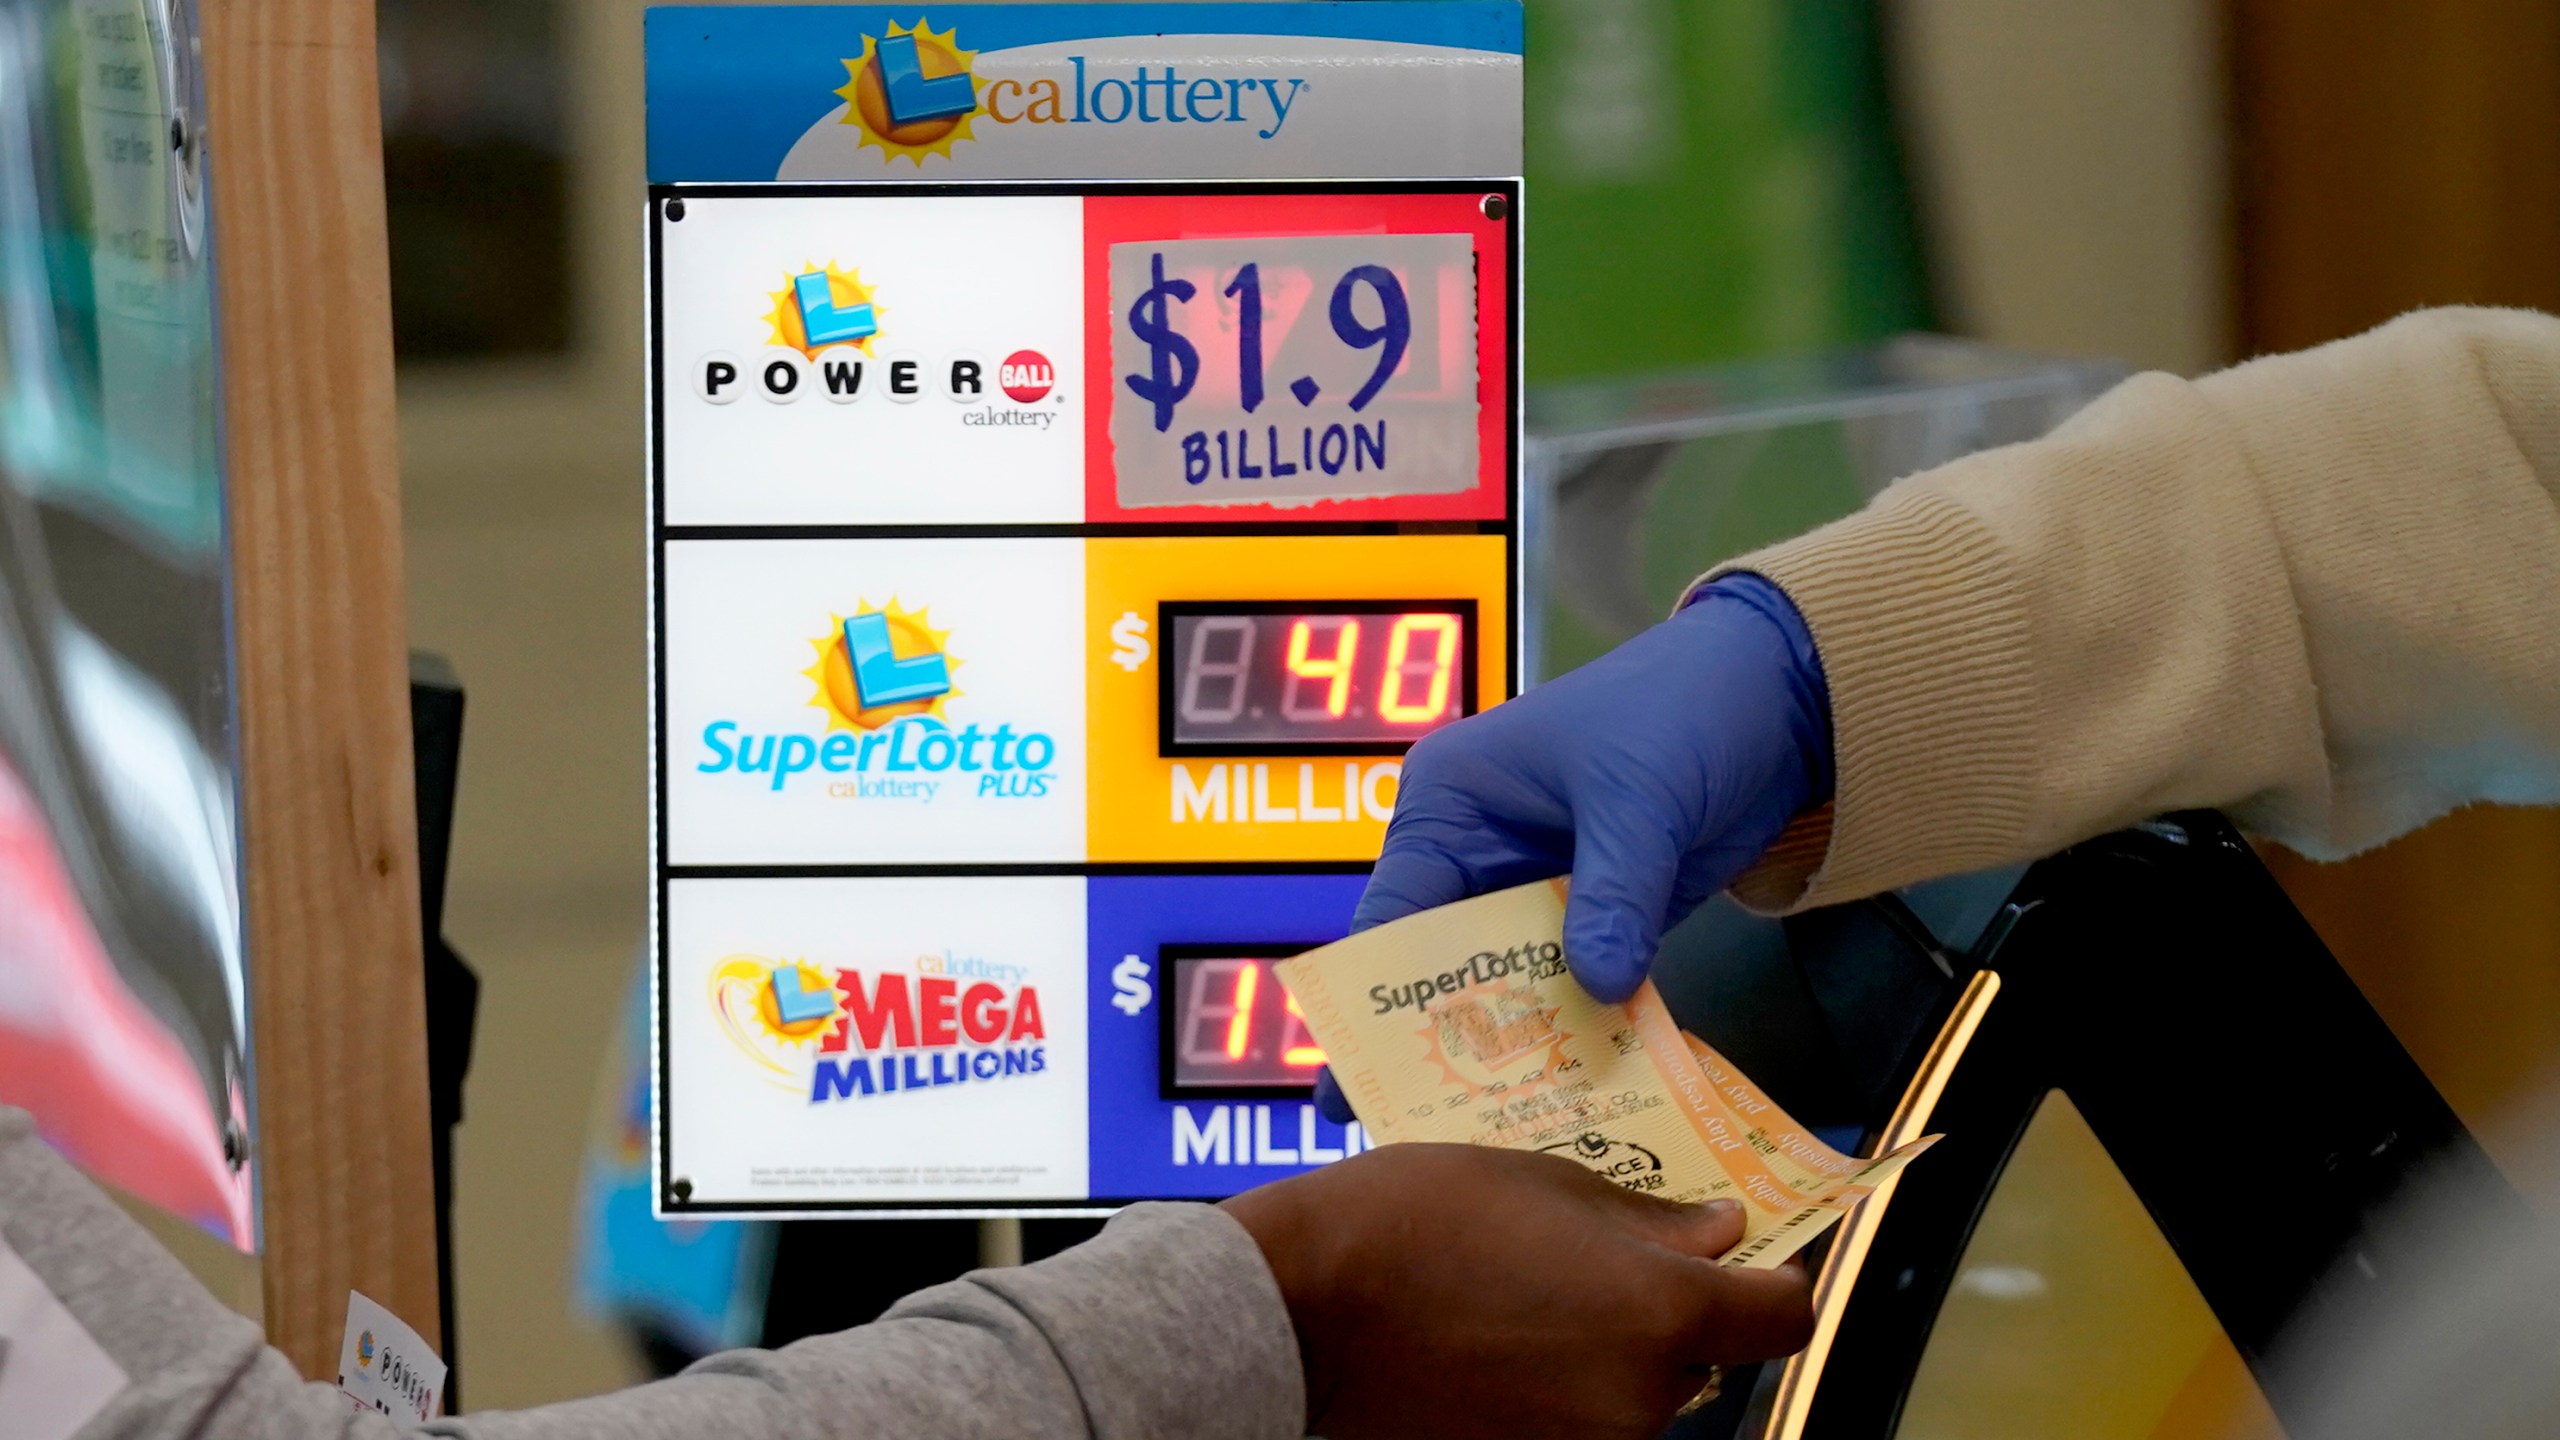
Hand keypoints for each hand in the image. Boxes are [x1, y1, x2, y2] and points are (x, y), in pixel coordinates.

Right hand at [1221, 1144, 1814, 1439]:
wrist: (1292, 1316)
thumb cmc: (1407, 1225)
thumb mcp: (1537, 1182)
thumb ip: (1644, 1216)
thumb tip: (1717, 1231)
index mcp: (1657, 1314)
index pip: (1782, 1317)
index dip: (1776, 1279)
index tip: (1752, 1253)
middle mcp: (1637, 1399)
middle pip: (1699, 1355)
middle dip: (1666, 1305)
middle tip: (1598, 1252)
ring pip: (1633, 1390)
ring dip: (1605, 1347)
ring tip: (1525, 1290)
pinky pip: (1574, 1418)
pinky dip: (1554, 1384)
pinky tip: (1493, 1337)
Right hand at [1316, 575, 1825, 1123]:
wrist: (1780, 697)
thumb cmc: (1683, 709)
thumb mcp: (1639, 800)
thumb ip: (1614, 897)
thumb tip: (1598, 987)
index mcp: (1451, 804)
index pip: (1394, 918)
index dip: (1375, 1005)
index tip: (1357, 1084)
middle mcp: (1477, 852)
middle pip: (1442, 968)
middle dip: (1444, 1046)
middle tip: (1426, 1133)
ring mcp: (1538, 890)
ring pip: (1508, 988)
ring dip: (1516, 1049)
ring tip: (1499, 1134)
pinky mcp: (1597, 917)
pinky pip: (1572, 987)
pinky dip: (1578, 1032)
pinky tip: (1578, 1093)